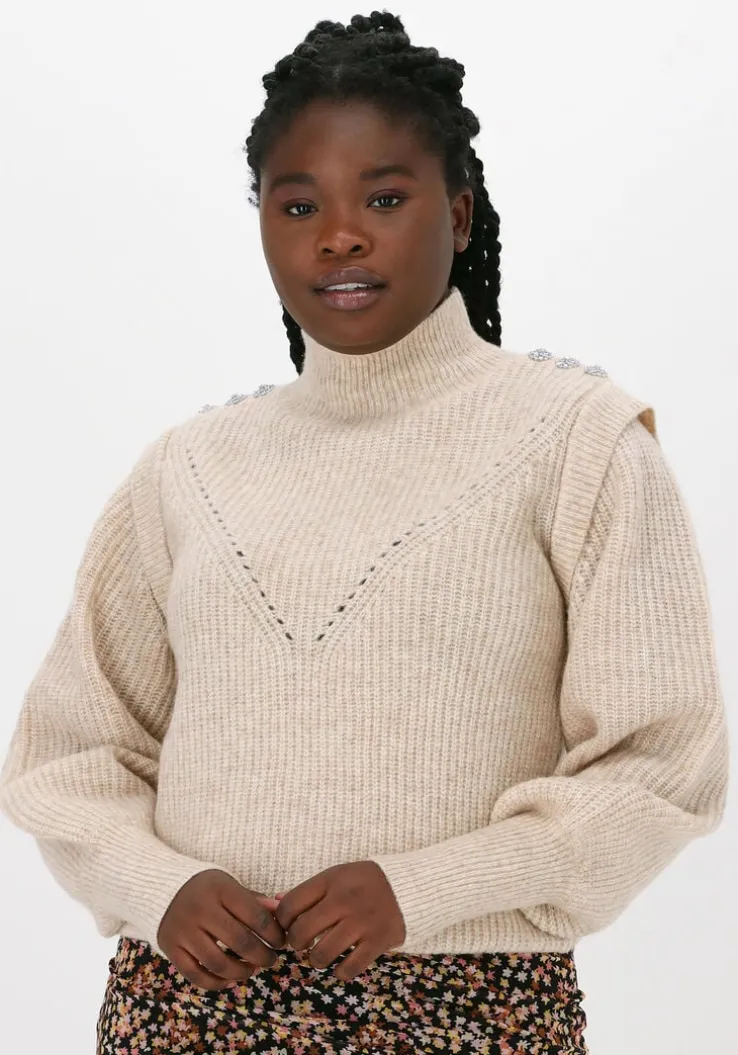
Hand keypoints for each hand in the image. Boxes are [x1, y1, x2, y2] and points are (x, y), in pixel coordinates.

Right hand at [157, 869, 287, 990]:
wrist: (163, 888)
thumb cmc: (206, 888)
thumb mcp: (229, 885)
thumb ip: (254, 901)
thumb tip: (279, 911)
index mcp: (220, 889)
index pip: (255, 916)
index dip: (273, 933)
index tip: (281, 942)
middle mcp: (201, 909)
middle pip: (239, 941)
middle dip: (262, 956)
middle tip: (271, 960)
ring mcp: (183, 930)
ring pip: (218, 962)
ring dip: (241, 972)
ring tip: (252, 970)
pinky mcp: (170, 947)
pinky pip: (195, 974)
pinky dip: (215, 983)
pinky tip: (229, 981)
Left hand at [274, 861, 405, 980]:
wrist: (410, 886)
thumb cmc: (364, 882)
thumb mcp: (336, 877)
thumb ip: (307, 892)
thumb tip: (272, 906)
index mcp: (331, 880)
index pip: (290, 905)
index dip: (282, 921)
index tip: (288, 926)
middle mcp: (344, 900)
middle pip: (302, 931)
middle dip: (296, 943)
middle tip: (303, 943)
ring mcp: (362, 921)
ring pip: (321, 954)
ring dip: (316, 960)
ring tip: (320, 954)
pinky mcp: (378, 941)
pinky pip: (348, 968)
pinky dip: (340, 971)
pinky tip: (341, 965)